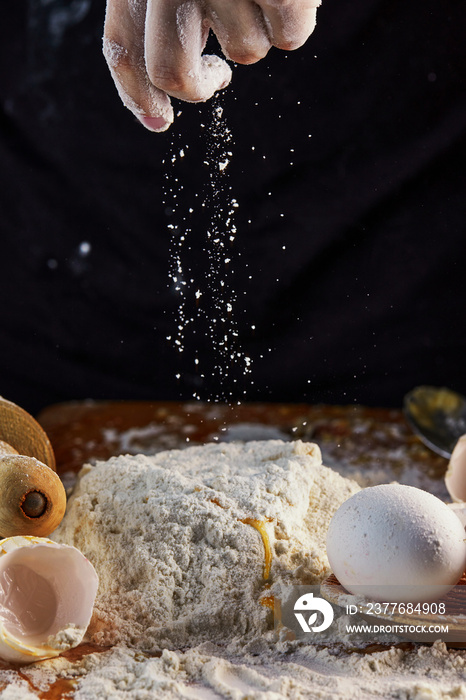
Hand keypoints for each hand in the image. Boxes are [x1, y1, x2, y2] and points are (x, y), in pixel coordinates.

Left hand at [103, 0, 320, 131]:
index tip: (158, 122)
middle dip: (198, 86)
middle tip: (218, 75)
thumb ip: (163, 20)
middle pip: (172, 72)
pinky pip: (289, 36)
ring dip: (260, 30)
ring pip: (245, 52)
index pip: (124, 48)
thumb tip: (157, 119)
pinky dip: (296, 21)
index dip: (137, 94)